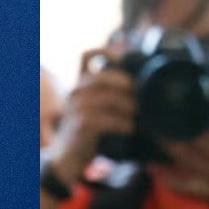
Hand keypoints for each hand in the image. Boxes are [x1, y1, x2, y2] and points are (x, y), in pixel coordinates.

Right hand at [42, 46, 135, 183]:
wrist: (66, 158)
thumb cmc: (85, 133)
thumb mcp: (93, 109)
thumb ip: (107, 95)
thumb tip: (136, 86)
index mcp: (80, 84)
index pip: (86, 56)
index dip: (105, 51)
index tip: (126, 57)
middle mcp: (76, 91)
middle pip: (105, 76)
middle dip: (127, 84)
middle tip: (143, 95)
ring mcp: (76, 107)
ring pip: (108, 98)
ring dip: (129, 105)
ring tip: (140, 114)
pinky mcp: (81, 124)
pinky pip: (107, 119)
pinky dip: (122, 123)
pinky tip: (130, 128)